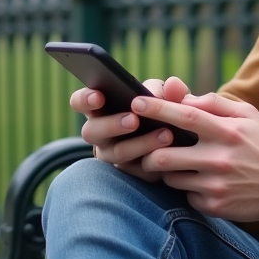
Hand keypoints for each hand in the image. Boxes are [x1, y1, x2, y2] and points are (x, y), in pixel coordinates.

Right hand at [70, 76, 190, 182]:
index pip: (80, 102)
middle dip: (112, 125)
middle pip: (92, 132)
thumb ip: (168, 91)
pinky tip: (171, 153)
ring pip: (117, 153)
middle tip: (133, 120)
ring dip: (140, 144)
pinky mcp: (132, 173)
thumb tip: (173, 85)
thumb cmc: (161, 111)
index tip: (99, 97)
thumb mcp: (165, 97)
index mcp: (100, 109)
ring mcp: (112, 155)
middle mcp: (100, 134)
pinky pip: (138, 171)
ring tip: (165, 135)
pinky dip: (155, 161)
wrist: (177, 144)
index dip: (85, 100)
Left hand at [133, 92, 258, 221]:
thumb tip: (183, 99)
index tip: (136, 101)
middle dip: (148, 150)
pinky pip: (187, 196)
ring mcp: (216, 186)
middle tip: (148, 147)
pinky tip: (201, 183)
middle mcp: (219, 159)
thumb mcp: (248, 115)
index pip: (184, 116)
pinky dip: (188, 188)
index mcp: (226, 132)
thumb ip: (215, 104)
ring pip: (171, 178)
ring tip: (178, 163)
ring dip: (168, 170)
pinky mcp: (216, 206)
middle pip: (164, 155)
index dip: (157, 108)